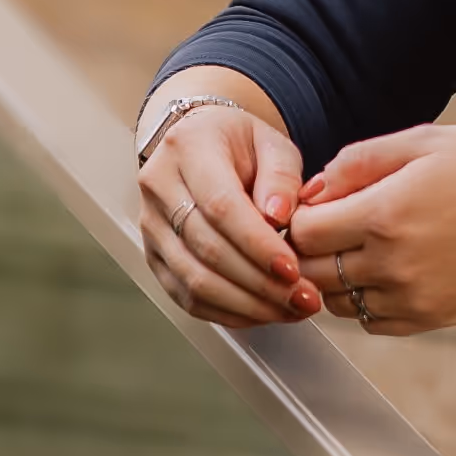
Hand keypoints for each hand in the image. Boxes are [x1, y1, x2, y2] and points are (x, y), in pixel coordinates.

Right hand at [139, 102, 320, 329]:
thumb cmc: (238, 144)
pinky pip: (187, 296)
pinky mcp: (154, 256)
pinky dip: (228, 312)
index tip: (293, 269)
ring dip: (247, 304)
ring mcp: (151, 226)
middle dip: (260, 283)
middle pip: (206, 249)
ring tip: (290, 309)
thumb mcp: (271, 143)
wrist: (201, 144)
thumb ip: (281, 176)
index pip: (220, 207)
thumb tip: (280, 216)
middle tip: (303, 298)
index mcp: (187, 148)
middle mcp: (159, 187)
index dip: (257, 244)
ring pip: (194, 280)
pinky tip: (263, 312)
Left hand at [291, 123, 455, 338]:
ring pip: (337, 303)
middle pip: (311, 274)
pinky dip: (365, 302)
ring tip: (357, 251)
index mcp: (383, 213)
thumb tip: (313, 189)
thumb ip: (359, 161)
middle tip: (326, 231)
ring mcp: (411, 298)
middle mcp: (391, 264)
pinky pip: (372, 322)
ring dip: (334, 280)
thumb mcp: (426, 141)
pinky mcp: (431, 318)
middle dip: (309, 252)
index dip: (299, 217)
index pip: (303, 232)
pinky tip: (385, 274)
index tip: (316, 205)